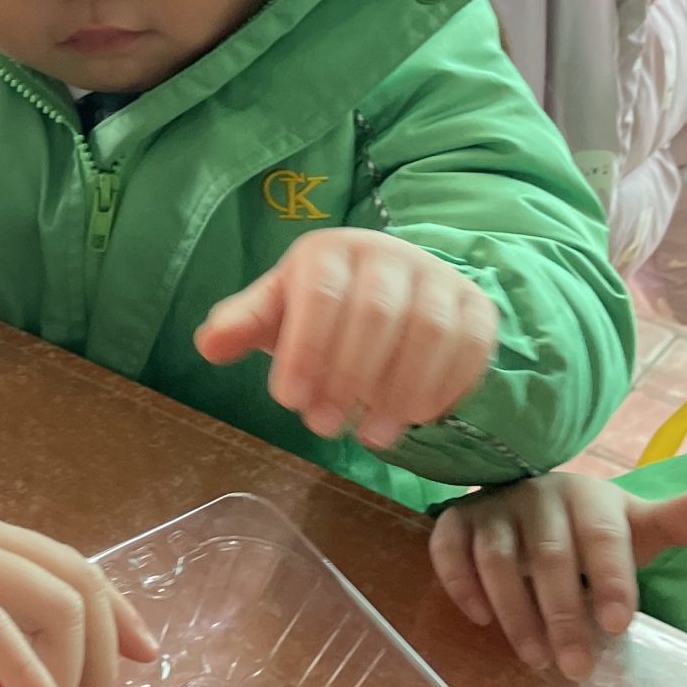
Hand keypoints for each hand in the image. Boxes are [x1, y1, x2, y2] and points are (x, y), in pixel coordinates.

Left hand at [194, 229, 499, 449]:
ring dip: (399, 391)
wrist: (389, 290)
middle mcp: (390, 255)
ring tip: (371, 435)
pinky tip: (416, 418)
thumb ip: (244, 324)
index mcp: (331, 251)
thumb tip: (209, 345)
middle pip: (378, 313)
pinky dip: (444, 388)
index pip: (322, 295)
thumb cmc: (319, 308)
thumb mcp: (277, 310)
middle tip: (325, 427)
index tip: (290, 401)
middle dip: (349, 377)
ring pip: (429, 332)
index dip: (307, 351)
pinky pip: (471, 347)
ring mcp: (439, 278)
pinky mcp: (477, 307)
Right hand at [430, 475, 686, 677]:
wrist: (533, 502)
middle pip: (550, 557)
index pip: (601, 537)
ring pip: (497, 559)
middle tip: (575, 669)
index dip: (611, 580)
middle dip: (563, 615)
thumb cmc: (591, 529)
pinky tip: (478, 619)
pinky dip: (459, 582)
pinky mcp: (457, 521)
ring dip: (514, 612)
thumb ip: (672, 522)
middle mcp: (536, 496)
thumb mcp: (634, 527)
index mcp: (586, 497)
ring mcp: (492, 508)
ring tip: (535, 659)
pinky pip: (449, 548)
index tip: (618, 628)